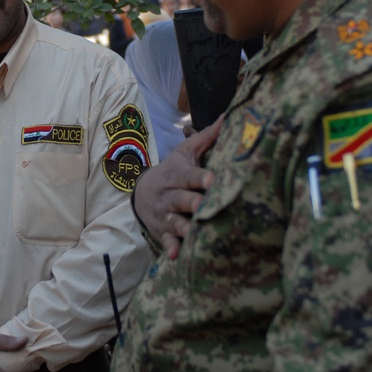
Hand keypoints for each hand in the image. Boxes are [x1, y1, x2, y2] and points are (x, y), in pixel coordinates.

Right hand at [134, 115, 222, 259]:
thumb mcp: (185, 152)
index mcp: (177, 175)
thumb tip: (230, 115)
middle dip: (192, 203)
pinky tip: (175, 256)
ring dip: (184, 227)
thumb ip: (207, 137)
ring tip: (194, 233)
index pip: (189, 176)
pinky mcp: (162, 231)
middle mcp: (169, 195)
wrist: (141, 192)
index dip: (200, 178)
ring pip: (174, 221)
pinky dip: (170, 248)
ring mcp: (165, 215)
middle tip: (204, 207)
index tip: (212, 180)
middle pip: (180, 199)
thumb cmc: (173, 171)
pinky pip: (166, 241)